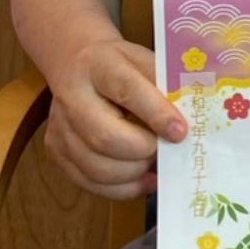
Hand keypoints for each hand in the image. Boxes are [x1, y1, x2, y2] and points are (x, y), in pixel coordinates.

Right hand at [44, 38, 187, 200]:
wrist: (77, 64)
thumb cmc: (121, 65)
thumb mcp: (144, 59)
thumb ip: (166, 85)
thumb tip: (193, 118)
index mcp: (99, 64)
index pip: (126, 89)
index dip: (156, 113)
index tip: (180, 132)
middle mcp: (72, 96)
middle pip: (105, 137)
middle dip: (144, 151)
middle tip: (166, 149)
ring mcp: (60, 127)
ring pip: (97, 168)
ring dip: (135, 173)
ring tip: (156, 163)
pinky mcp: (56, 151)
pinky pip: (91, 183)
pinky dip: (124, 188)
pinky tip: (146, 179)